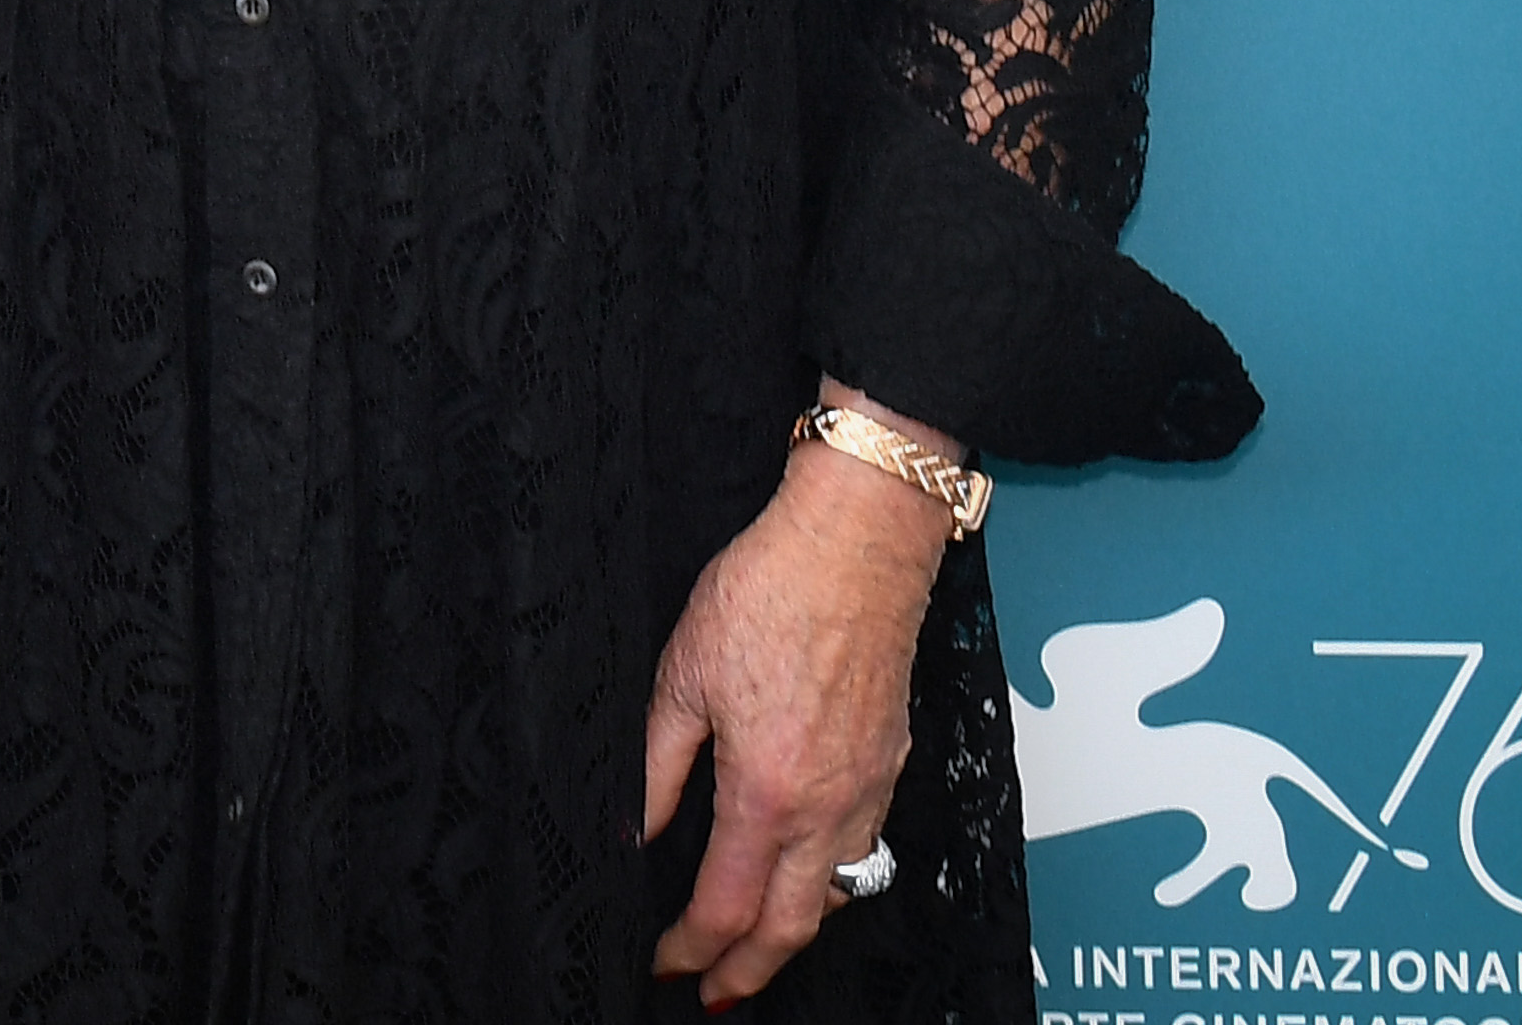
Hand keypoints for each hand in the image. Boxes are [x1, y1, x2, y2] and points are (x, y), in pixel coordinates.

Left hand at [641, 399, 950, 1004]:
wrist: (856, 542)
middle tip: (713, 991)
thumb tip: (631, 831)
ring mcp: (869, 789)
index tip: (664, 962)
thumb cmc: (769, 591)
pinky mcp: (890, 764)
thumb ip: (656, 767)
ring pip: (835, 895)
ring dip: (792, 931)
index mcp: (768, 793)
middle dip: (749, 972)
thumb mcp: (680, 677)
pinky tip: (802, 870)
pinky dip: (829, 882)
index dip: (690, 949)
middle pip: (792, 928)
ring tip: (751, 944)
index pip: (726, 908)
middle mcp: (829, 807)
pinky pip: (864, 851)